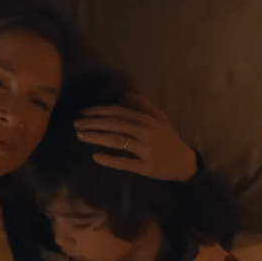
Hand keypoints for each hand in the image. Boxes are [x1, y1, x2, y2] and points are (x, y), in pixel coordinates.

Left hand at [74, 93, 196, 180]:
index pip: (119, 112)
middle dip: (93, 123)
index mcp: (148, 120)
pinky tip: (96, 157)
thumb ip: (144, 105)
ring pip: (117, 141)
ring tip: (80, 135)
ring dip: (96, 137)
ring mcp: (146, 150)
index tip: (83, 112)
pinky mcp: (146, 167)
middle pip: (115, 125)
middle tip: (75, 124)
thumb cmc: (170, 139)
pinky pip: (125, 163)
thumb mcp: (161, 118)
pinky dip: (110, 159)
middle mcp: (146, 132)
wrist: (186, 162)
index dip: (100, 111)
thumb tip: (126, 93)